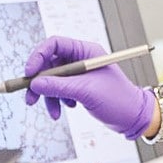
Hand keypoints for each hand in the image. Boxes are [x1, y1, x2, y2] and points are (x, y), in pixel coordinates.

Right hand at [22, 36, 156, 139]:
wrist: (133, 118)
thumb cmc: (118, 100)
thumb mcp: (86, 91)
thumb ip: (59, 86)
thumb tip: (35, 83)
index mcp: (86, 51)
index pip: (55, 44)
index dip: (38, 56)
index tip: (29, 73)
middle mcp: (81, 59)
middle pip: (49, 64)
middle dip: (39, 82)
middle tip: (31, 98)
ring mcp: (79, 74)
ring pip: (52, 80)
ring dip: (48, 96)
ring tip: (54, 112)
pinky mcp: (79, 87)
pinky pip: (59, 90)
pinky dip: (57, 100)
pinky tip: (67, 108)